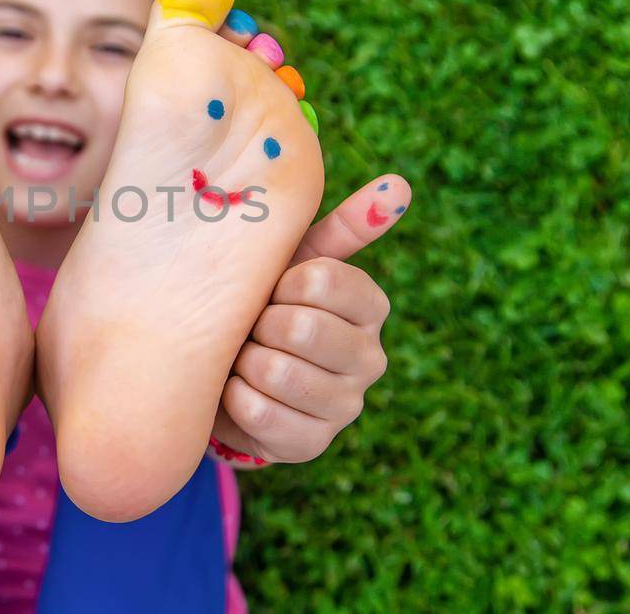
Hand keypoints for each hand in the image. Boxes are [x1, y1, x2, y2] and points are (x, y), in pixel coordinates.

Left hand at [210, 174, 411, 465]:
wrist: (230, 373)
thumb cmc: (265, 303)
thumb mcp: (294, 261)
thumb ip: (343, 226)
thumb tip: (399, 185)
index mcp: (369, 305)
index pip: (324, 280)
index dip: (281, 283)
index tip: (271, 287)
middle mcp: (369, 356)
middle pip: (300, 327)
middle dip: (258, 323)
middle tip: (251, 325)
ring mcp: (345, 405)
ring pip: (277, 371)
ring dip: (243, 360)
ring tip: (243, 356)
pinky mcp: (311, 444)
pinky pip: (258, 412)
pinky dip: (234, 398)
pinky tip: (237, 391)